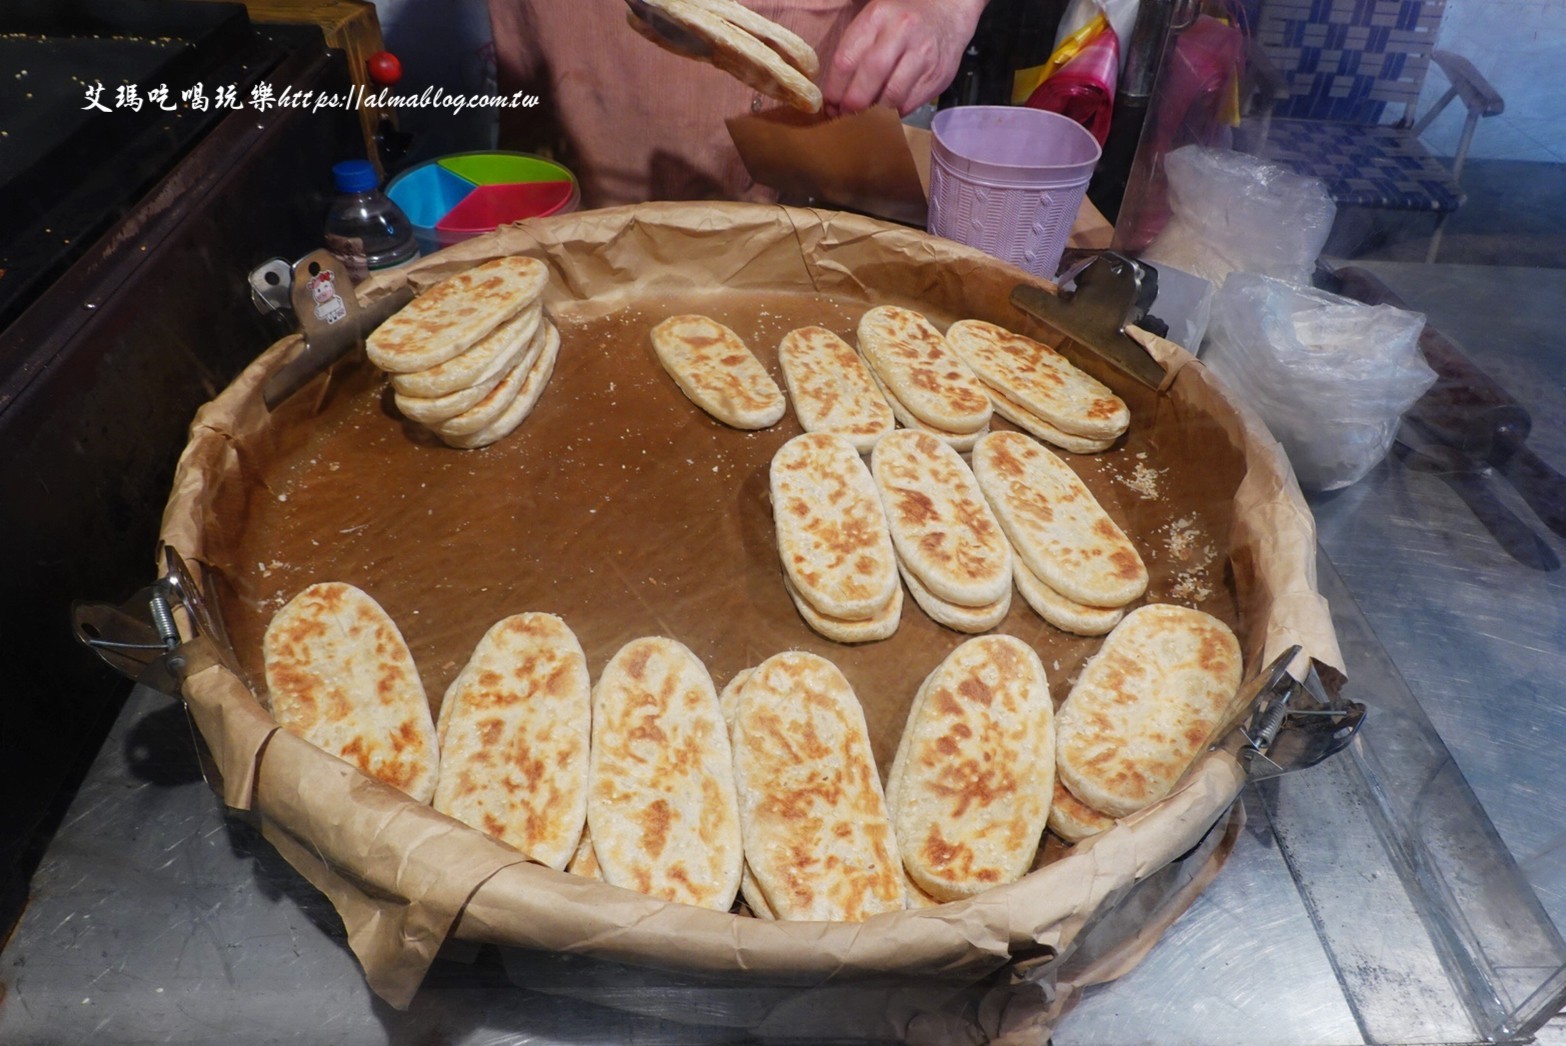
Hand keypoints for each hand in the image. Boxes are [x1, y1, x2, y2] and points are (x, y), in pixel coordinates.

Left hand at [820, 0, 989, 116]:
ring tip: (867, 116)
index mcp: (877, 17)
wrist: (947, 11)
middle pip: (870, 78)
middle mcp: (902, 32)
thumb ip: (854, 50)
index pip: (846, 60)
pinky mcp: (938, 74)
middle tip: (846, 115)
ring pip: (892, 96)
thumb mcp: (874, 20)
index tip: (830, 105)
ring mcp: (923, 54)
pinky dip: (895, 112)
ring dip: (875, 113)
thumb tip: (836, 96)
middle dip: (854, 104)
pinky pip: (910, 103)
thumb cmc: (902, 18)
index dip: (834, 90)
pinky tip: (889, 109)